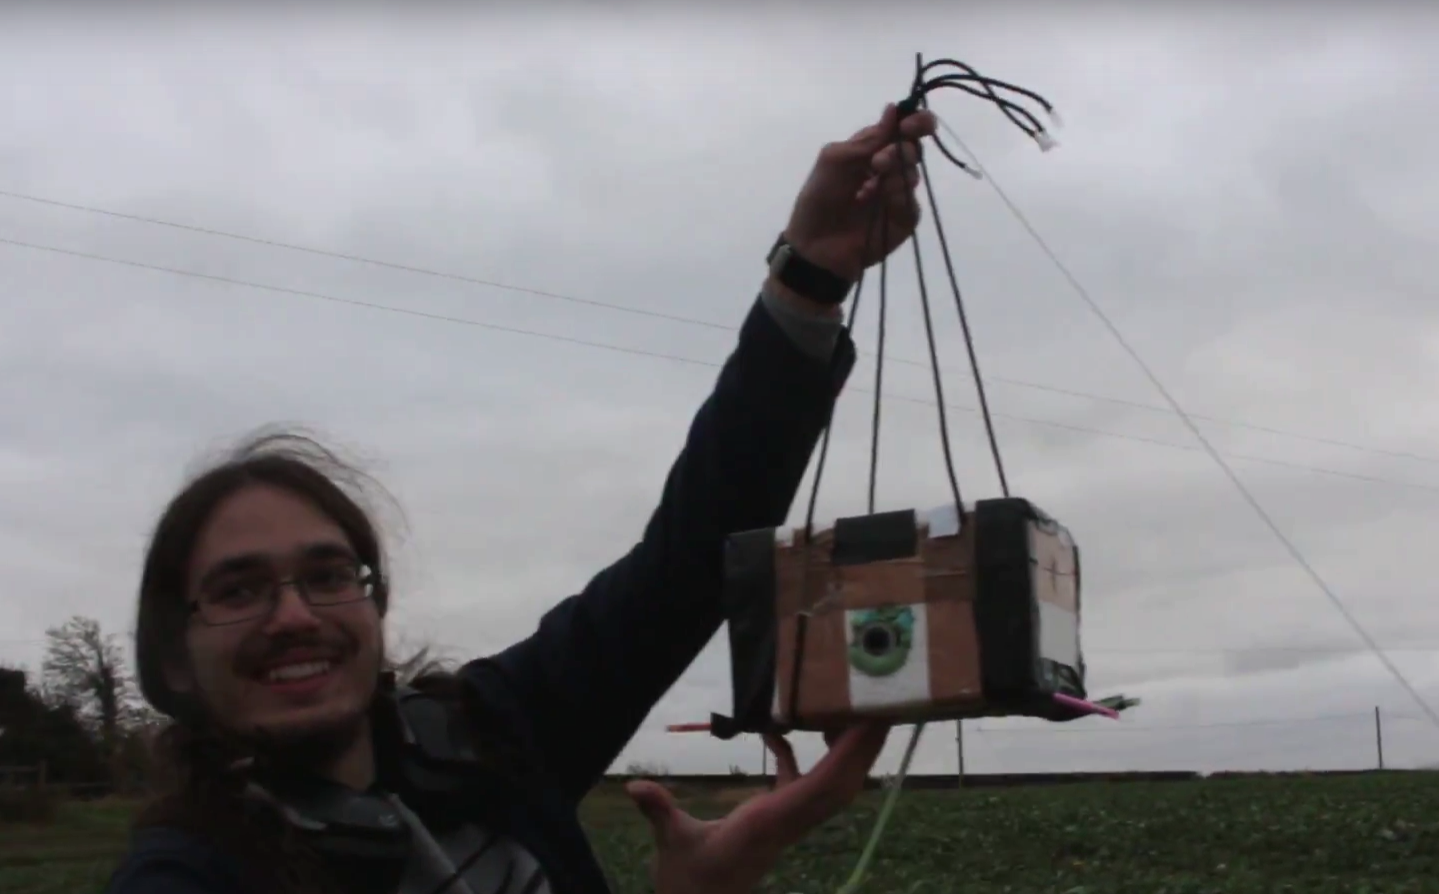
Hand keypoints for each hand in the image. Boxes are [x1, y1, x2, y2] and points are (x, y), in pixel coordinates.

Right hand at [626, 723, 890, 893]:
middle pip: (840, 783)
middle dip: (863, 747)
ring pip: (827, 783)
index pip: (820, 787)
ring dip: (843, 751)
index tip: (868, 725)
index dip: (848, 756)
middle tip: (880, 704)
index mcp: (770, 822)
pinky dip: (797, 756)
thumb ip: (659, 813)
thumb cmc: (687, 884)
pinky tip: (777, 731)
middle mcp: (787, 821)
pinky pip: (798, 784)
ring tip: (851, 711)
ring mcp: (784, 821)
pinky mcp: (773, 820)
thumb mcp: (671, 846)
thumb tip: (635, 787)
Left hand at [782, 104, 938, 284]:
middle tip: (878, 163)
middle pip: (914, 148)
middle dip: (902, 150)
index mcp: (872, 150)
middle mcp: (890, 169)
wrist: (816, 246)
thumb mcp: (836, 160)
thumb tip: (893, 108)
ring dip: (894, 175)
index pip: (902, 128)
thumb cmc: (819, 199)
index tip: (910, 125)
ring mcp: (898, 195)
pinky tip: (876, 207)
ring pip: (913, 174)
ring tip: (868, 190)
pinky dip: (895, 200)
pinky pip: (912, 203)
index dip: (914, 121)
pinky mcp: (904, 219)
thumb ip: (868, 138)